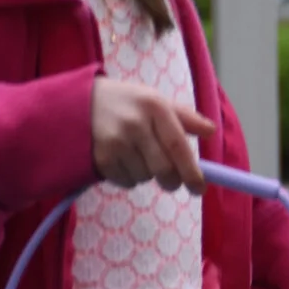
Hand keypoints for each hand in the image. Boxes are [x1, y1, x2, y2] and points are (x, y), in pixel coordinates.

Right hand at [91, 78, 214, 192]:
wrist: (77, 103)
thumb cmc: (125, 103)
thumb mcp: (154, 100)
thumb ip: (184, 116)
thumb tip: (211, 131)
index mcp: (154, 106)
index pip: (178, 146)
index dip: (192, 171)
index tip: (200, 188)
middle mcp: (135, 124)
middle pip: (164, 169)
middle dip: (171, 180)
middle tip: (171, 180)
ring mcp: (116, 142)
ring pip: (145, 177)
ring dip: (147, 174)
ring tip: (136, 155)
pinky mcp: (101, 158)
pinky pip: (127, 181)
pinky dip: (129, 178)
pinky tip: (121, 160)